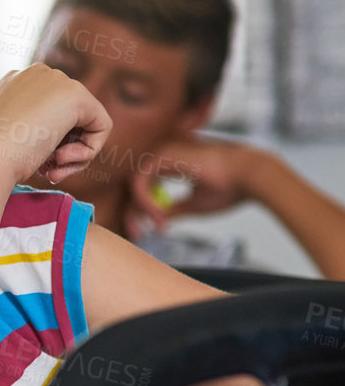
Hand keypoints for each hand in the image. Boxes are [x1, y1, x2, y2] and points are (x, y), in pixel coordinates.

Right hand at [0, 64, 110, 189]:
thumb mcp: (8, 138)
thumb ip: (33, 130)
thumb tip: (61, 142)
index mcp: (14, 83)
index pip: (50, 113)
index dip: (48, 144)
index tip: (36, 164)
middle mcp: (36, 75)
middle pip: (70, 116)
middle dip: (63, 149)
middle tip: (47, 171)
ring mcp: (56, 81)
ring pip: (86, 122)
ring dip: (73, 154)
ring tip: (52, 169)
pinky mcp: (76, 95)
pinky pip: (101, 126)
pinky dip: (89, 150)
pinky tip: (63, 159)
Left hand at [128, 136, 261, 232]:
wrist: (252, 176)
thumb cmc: (231, 187)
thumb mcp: (195, 203)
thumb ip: (174, 209)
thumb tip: (157, 221)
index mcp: (174, 162)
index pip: (146, 186)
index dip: (142, 210)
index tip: (144, 231)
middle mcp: (165, 154)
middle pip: (136, 185)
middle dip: (133, 212)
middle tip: (136, 234)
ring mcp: (163, 151)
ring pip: (134, 185)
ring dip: (139, 210)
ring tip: (155, 227)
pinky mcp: (162, 155)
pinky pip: (139, 182)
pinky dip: (145, 202)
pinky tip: (159, 216)